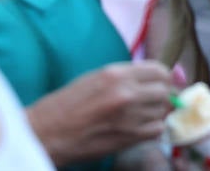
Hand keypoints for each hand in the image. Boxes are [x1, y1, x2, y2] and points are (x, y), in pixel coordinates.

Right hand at [26, 60, 175, 164]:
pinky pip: (156, 130)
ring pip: (162, 111)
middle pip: (164, 91)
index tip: (159, 83)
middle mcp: (126, 93)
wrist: (45, 133)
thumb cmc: (65, 104)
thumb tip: (156, 77)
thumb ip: (126, 75)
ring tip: (139, 115)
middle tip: (151, 101)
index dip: (162, 77)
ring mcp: (129, 117)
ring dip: (155, 113)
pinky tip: (138, 127)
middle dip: (161, 95)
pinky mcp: (128, 138)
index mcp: (116, 74)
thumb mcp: (95, 78)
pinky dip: (151, 129)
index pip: (159, 70)